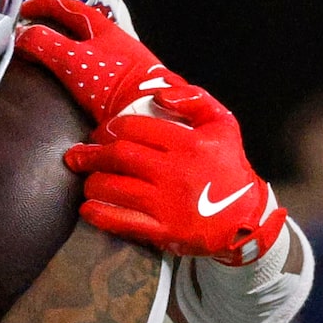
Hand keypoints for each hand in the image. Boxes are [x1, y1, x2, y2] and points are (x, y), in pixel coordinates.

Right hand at [12, 0, 177, 125]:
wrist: (147, 113)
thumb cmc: (114, 83)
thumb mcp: (73, 60)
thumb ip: (45, 44)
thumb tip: (21, 34)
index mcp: (104, 29)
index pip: (69, 7)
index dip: (44, 5)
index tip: (24, 10)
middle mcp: (116, 42)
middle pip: (81, 25)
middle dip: (57, 24)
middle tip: (35, 29)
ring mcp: (123, 64)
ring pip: (91, 47)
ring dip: (69, 47)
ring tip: (50, 55)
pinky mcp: (125, 86)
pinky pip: (97, 69)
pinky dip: (80, 69)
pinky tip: (76, 81)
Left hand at [64, 84, 286, 266]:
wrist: (245, 217)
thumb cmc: (228, 167)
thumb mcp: (222, 124)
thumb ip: (194, 99)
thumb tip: (159, 91)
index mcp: (187, 143)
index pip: (135, 128)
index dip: (110, 129)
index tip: (100, 133)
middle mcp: (174, 172)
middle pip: (119, 156)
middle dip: (91, 153)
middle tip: (77, 154)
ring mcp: (166, 204)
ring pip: (114, 187)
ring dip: (92, 182)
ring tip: (87, 179)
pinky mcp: (161, 231)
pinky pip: (121, 221)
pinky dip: (98, 214)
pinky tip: (87, 208)